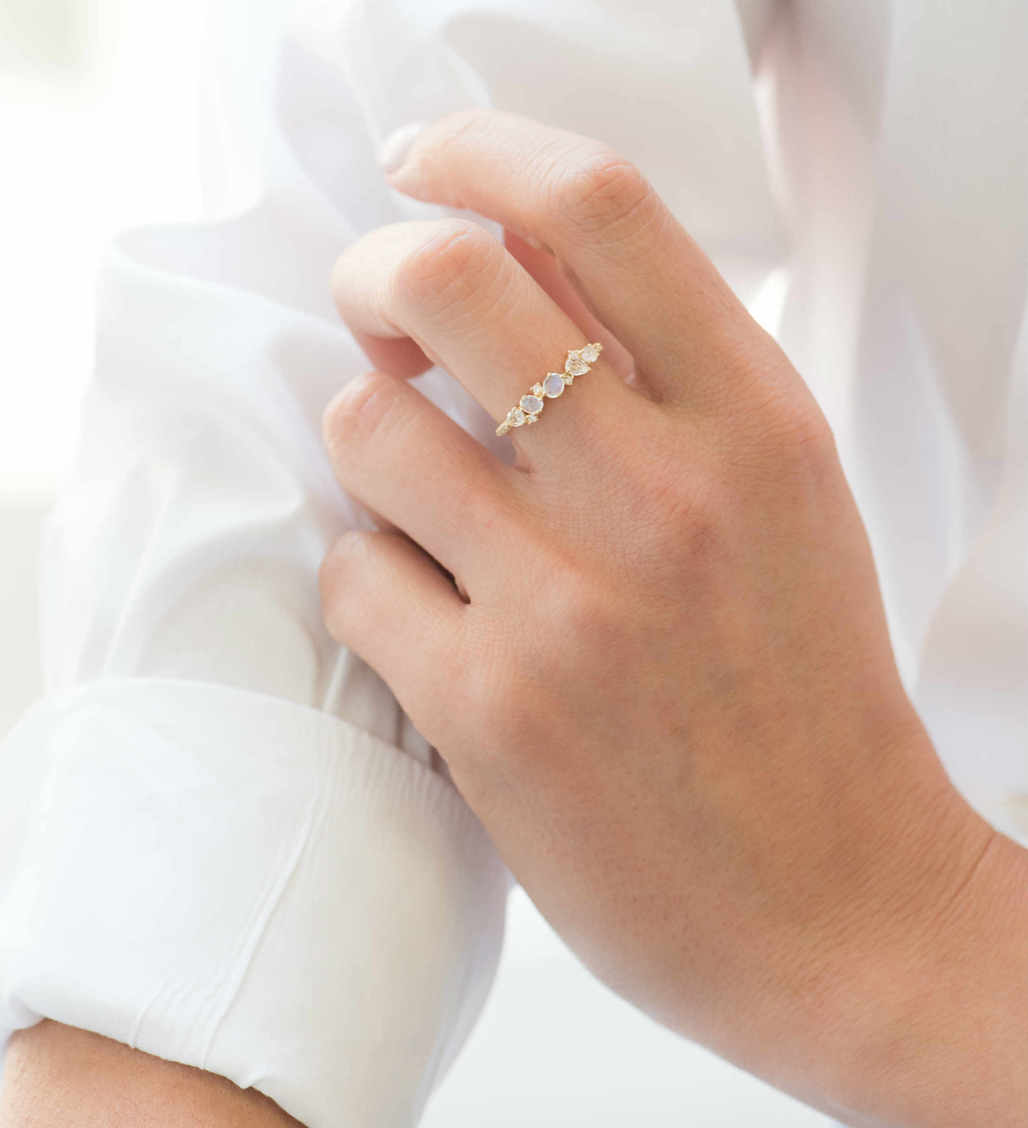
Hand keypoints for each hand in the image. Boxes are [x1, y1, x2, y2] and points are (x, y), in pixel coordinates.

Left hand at [317, 108, 999, 1095]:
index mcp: (753, 423)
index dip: (478, 156)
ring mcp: (570, 602)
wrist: (835, 908)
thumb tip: (522, 281)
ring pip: (369, 427)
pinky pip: (355, 575)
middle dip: (371, 274)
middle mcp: (663, 492)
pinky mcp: (491, 708)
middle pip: (443, 283)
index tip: (422, 167)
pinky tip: (419, 618)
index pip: (594, 207)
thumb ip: (669, 388)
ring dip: (366, 446)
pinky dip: (366, 580)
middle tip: (371, 315)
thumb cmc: (801, 704)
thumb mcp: (781, 510)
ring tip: (414, 501)